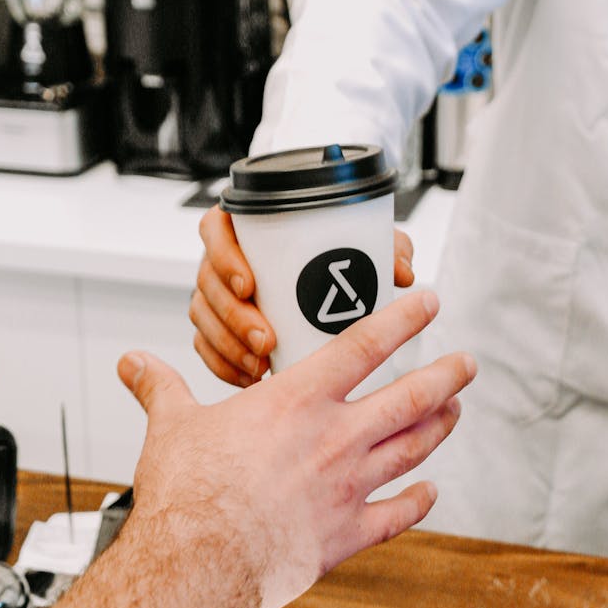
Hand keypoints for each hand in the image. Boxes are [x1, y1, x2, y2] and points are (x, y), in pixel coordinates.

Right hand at [120, 289, 474, 607]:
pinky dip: (418, 502)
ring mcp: (347, 487)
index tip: (430, 304)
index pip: (365, 345)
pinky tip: (430, 492)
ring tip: (456, 410)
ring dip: (439, 427)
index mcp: (297, 401)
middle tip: (466, 363)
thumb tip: (134, 363)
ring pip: (411, 448)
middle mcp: (335, 438)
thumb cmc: (188, 496)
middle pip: (409, 397)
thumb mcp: (172, 425)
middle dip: (445, 376)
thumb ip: (161, 388)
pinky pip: (396, 515)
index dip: (404, 320)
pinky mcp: (345, 535)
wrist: (199, 567)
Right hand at [189, 204, 415, 387]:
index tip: (249, 283)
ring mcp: (218, 296)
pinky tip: (250, 378)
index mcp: (249, 229)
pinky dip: (225, 365)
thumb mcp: (364, 251)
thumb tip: (401, 271)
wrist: (333, 304)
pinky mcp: (217, 329)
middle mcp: (227, 260)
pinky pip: (207, 348)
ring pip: (205, 318)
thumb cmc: (339, 263)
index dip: (225, 256)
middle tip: (267, 338)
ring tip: (261, 365)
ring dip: (229, 344)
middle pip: (208, 281)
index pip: (216, 229)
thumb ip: (386, 250)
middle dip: (232, 315)